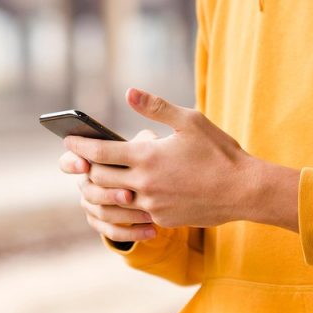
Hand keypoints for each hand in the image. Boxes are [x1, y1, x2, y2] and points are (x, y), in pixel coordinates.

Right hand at [60, 129, 159, 241]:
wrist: (152, 184)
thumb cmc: (144, 157)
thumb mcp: (145, 146)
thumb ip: (141, 142)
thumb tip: (146, 140)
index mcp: (88, 161)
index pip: (68, 162)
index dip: (72, 164)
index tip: (85, 165)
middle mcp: (85, 183)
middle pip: (89, 191)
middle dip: (109, 194)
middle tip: (129, 196)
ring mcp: (91, 204)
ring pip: (102, 213)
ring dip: (126, 214)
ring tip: (149, 214)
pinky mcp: (101, 223)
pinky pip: (111, 231)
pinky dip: (132, 232)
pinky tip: (152, 231)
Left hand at [63, 88, 299, 231]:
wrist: (244, 191)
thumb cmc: (219, 151)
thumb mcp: (190, 121)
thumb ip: (156, 107)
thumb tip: (129, 92)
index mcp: (147, 156)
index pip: (99, 152)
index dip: (79, 145)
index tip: (68, 141)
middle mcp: (144, 183)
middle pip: (99, 178)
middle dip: (86, 168)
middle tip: (80, 160)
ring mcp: (152, 205)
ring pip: (112, 200)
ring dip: (100, 190)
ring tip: (98, 179)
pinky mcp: (162, 220)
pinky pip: (134, 213)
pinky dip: (125, 203)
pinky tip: (126, 195)